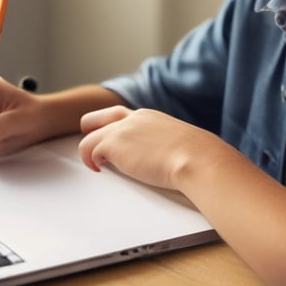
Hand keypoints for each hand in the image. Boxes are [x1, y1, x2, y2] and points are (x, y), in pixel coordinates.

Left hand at [78, 105, 222, 190]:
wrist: (197, 158)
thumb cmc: (196, 157)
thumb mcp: (179, 142)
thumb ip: (166, 143)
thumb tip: (168, 155)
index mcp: (148, 117)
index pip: (120, 115)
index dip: (111, 126)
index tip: (111, 138)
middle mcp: (131, 119)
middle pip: (96, 118)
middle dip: (89, 130)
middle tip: (90, 146)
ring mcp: (121, 131)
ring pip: (89, 138)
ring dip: (88, 152)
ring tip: (96, 166)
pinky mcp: (113, 145)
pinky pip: (90, 151)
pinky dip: (91, 161)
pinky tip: (99, 169)